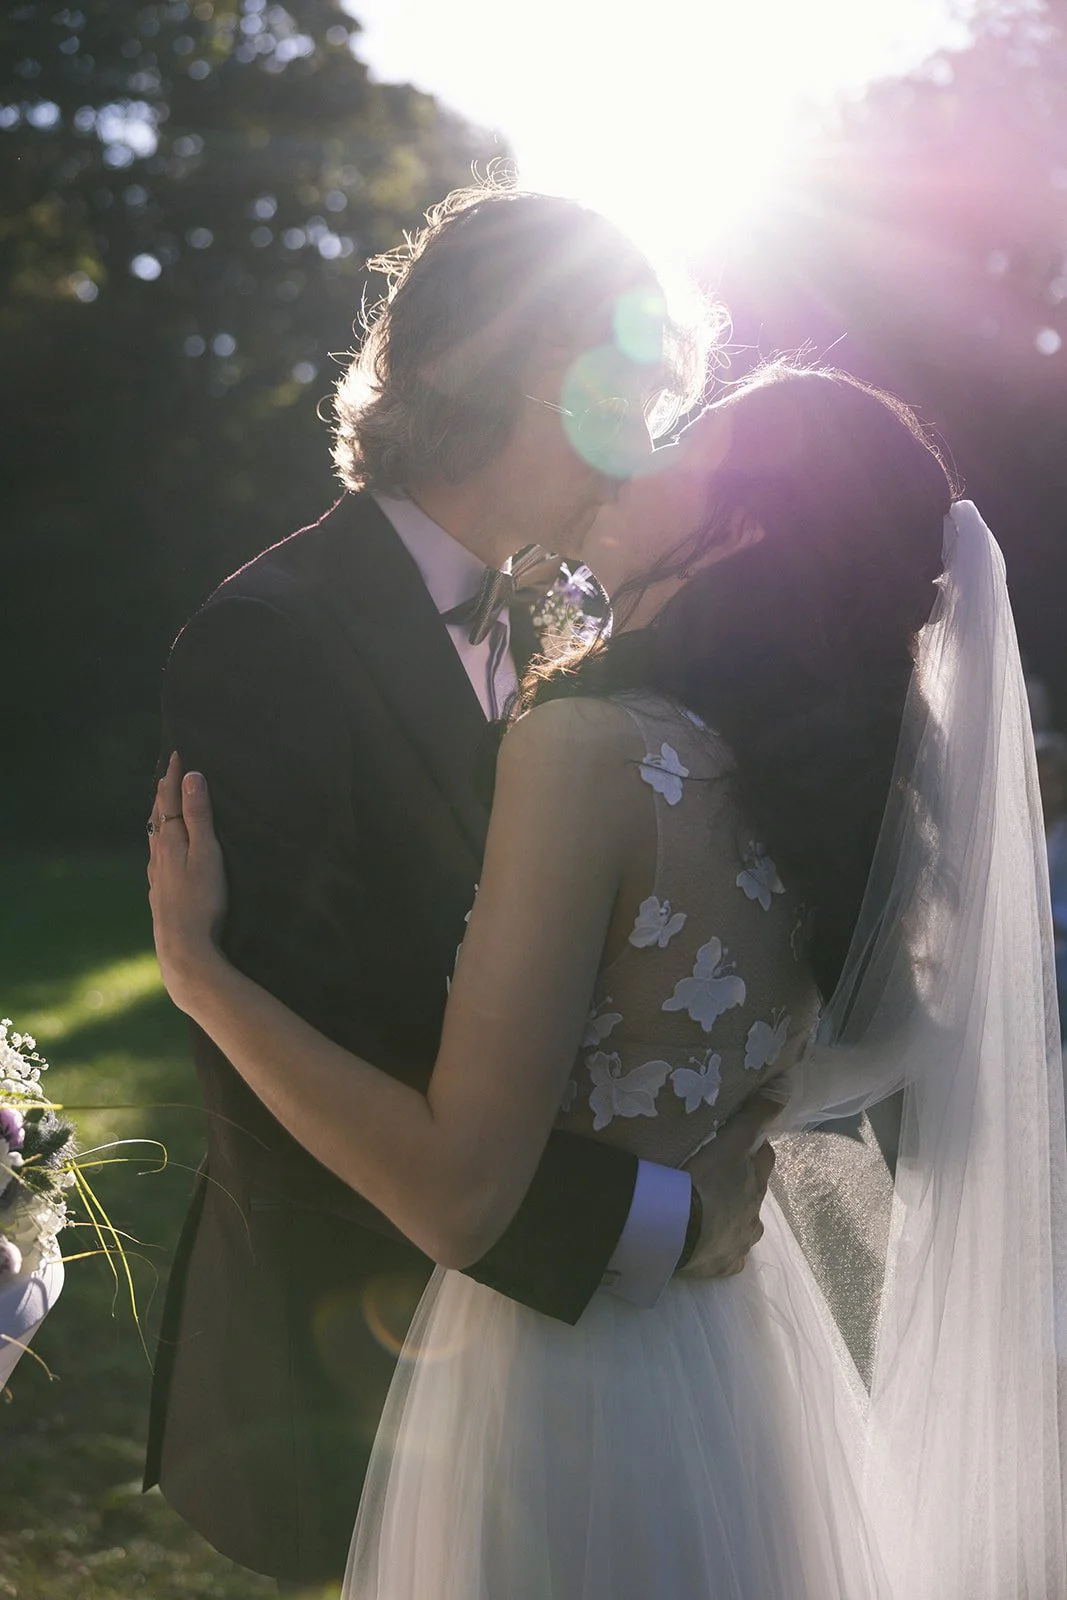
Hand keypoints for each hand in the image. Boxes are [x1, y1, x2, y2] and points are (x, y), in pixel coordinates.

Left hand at [147, 752, 228, 1012]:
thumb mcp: (206, 854)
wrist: (183, 948)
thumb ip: (198, 816)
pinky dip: (161, 842)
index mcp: (169, 841)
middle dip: (163, 792)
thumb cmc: (201, 901)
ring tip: (164, 805)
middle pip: (156, 816)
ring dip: (159, 816)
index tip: (178, 753)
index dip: (173, 776)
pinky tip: (163, 853)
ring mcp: (157, 876)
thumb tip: (191, 777)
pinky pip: (157, 858)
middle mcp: (158, 855)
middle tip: (169, 772)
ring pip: (155, 837)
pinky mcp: (161, 894)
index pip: (168, 799)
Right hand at [679, 1093, 778, 1278]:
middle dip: (744, 1185)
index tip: (739, 1145)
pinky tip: (710, 1247)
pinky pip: (729, 1258)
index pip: (762, 1159)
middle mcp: (753, 1213)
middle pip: (755, 1194)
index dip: (753, 1150)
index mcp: (754, 1182)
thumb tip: (787, 1083)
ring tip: (712, 1213)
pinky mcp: (723, 1266)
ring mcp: (740, 1243)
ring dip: (735, 1218)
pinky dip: (723, 1251)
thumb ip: (755, 1114)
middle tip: (720, 1177)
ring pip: (745, 1227)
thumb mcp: (731, 1140)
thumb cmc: (704, 1178)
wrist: (679, 1227)